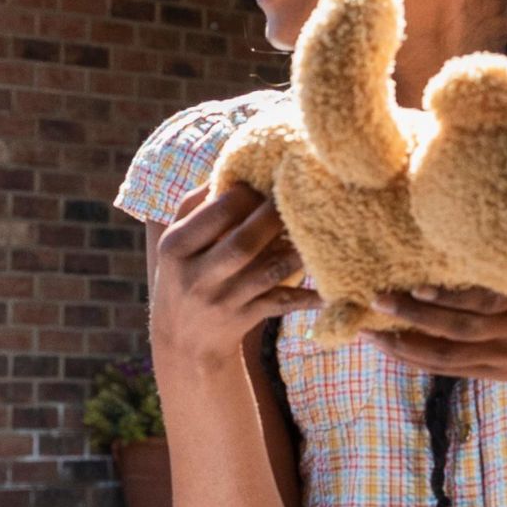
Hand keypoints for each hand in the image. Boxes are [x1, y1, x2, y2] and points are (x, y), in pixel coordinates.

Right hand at [150, 179, 311, 375]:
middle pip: (243, 242)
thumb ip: (195, 203)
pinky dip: (306, 297)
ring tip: (319, 229)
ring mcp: (221, 301)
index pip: (218, 211)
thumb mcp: (176, 241)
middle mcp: (196, 276)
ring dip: (296, 251)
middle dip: (275, 218)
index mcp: (175, 246)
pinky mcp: (243, 319)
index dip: (249, 192)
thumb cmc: (184, 274)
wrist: (183, 340)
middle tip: (300, 198)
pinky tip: (330, 287)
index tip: (268, 181)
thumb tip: (229, 166)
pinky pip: (280, 303)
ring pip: (267, 272)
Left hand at [358, 285, 506, 398]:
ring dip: (405, 344)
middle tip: (378, 298)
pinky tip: (390, 349)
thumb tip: (490, 232)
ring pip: (445, 356)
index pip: (483, 303)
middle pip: (456, 329)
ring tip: (370, 331)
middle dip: (415, 316)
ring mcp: (499, 360)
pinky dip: (417, 360)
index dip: (450, 298)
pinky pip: (447, 369)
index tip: (418, 284)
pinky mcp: (492, 374)